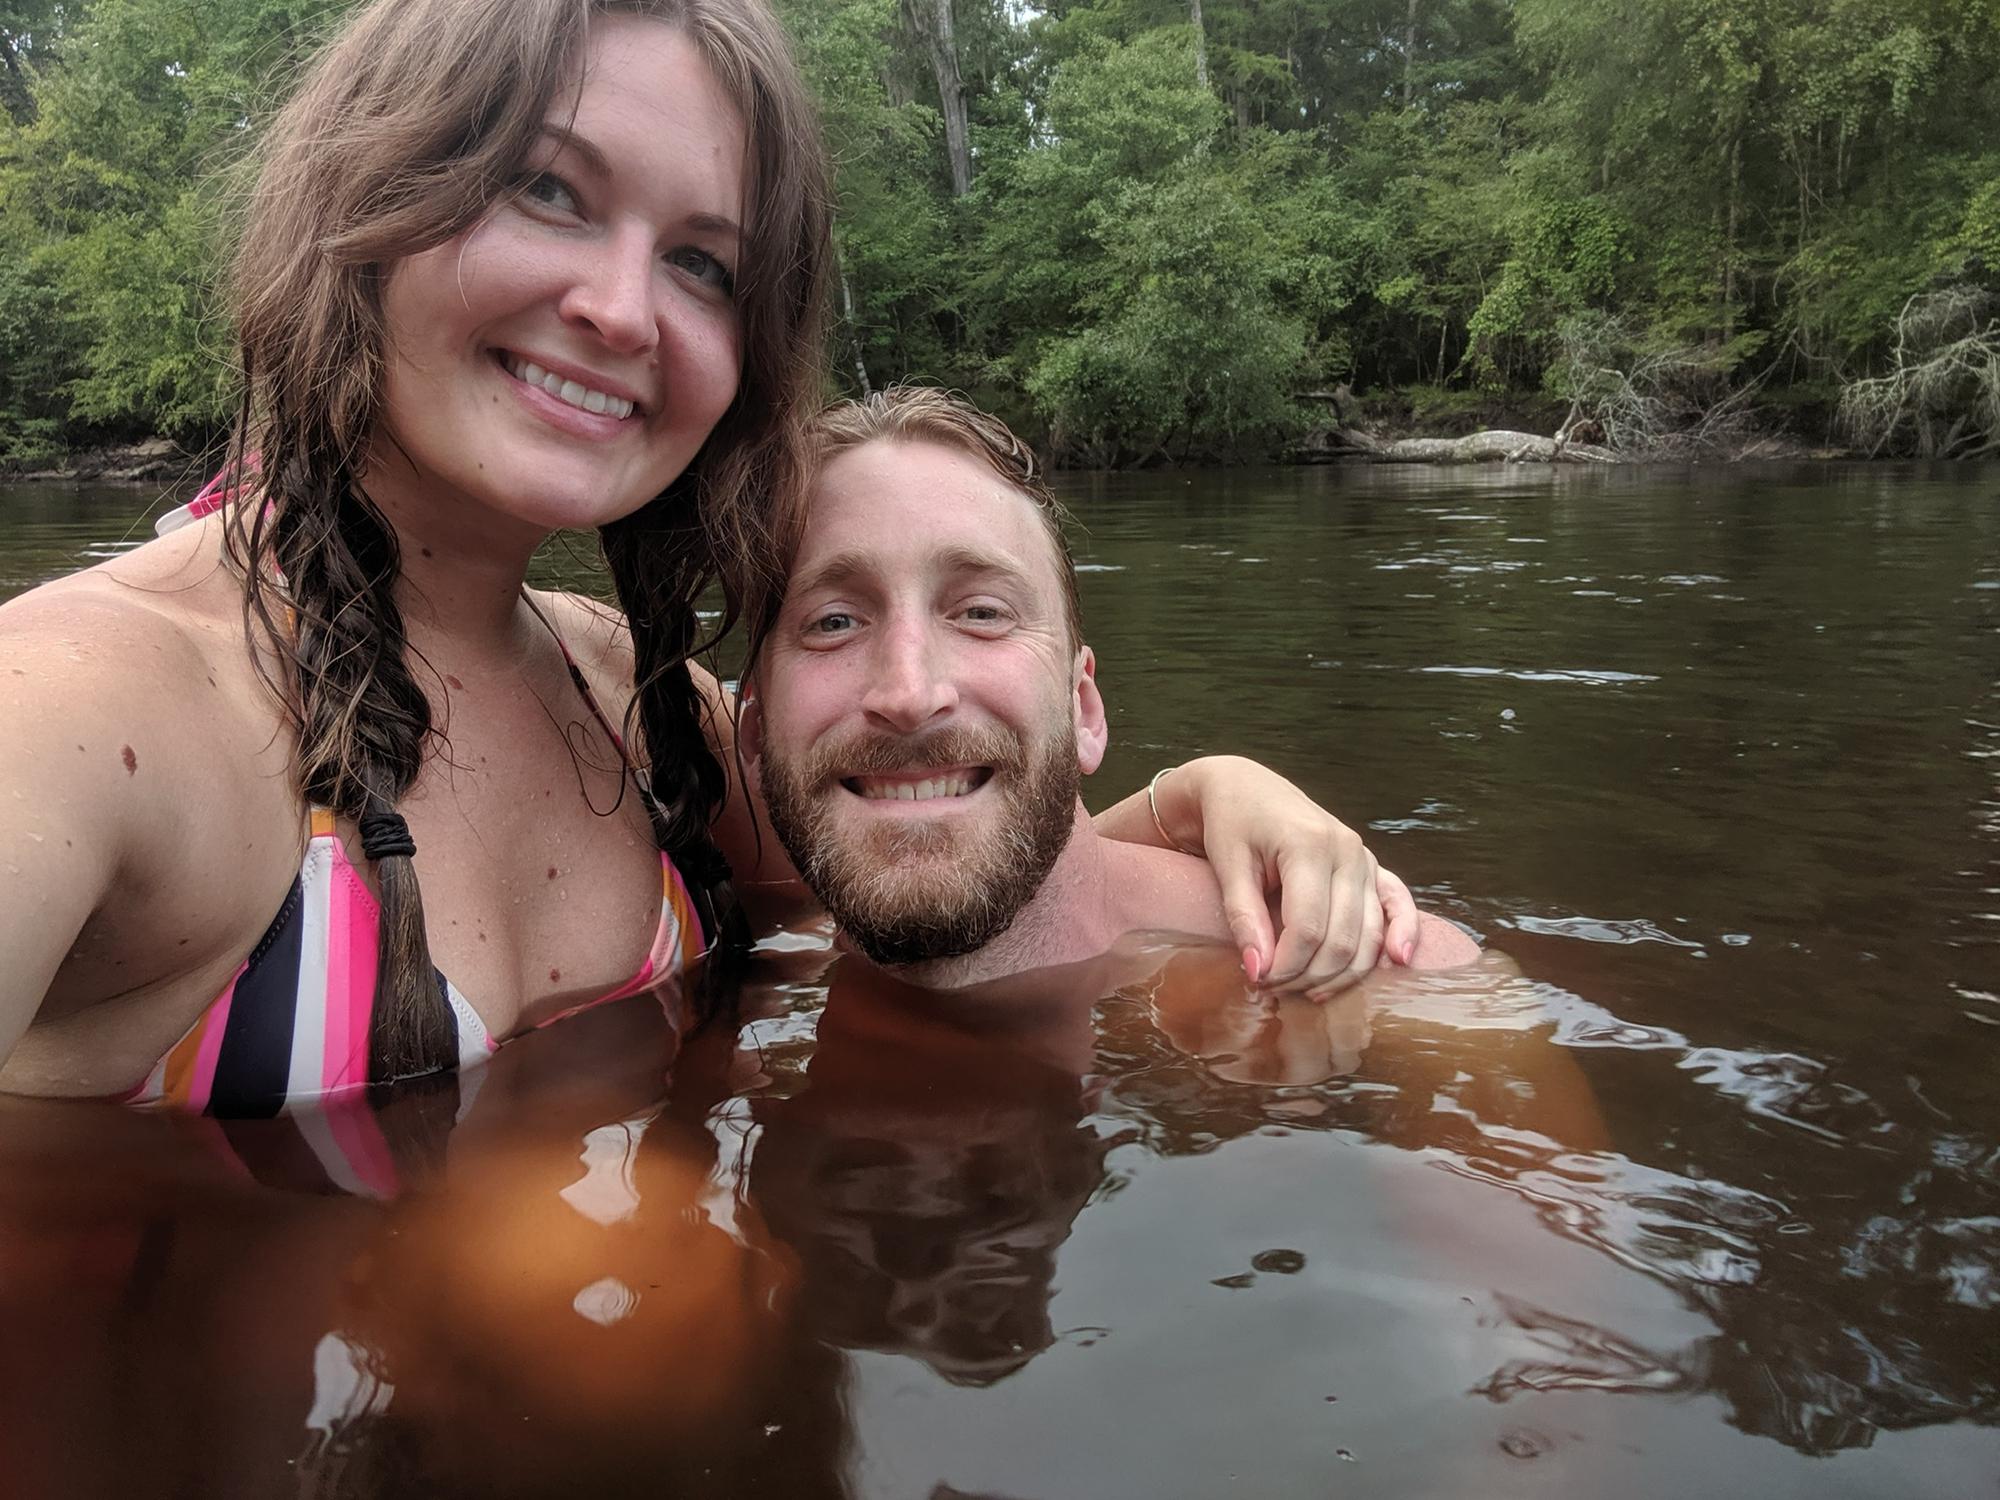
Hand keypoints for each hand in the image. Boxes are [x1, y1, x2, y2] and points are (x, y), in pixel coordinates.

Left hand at [1163, 757, 1419, 991]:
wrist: (1243, 787)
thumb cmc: (1230, 823)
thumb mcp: (1227, 865)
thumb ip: (1243, 918)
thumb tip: (1258, 971)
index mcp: (1310, 845)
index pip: (1308, 928)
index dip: (1286, 965)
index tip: (1259, 981)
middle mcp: (1347, 850)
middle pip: (1342, 938)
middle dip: (1309, 975)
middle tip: (1274, 989)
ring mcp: (1364, 858)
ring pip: (1369, 935)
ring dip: (1341, 973)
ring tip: (1306, 990)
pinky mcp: (1370, 865)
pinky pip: (1397, 902)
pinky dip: (1402, 933)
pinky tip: (1398, 961)